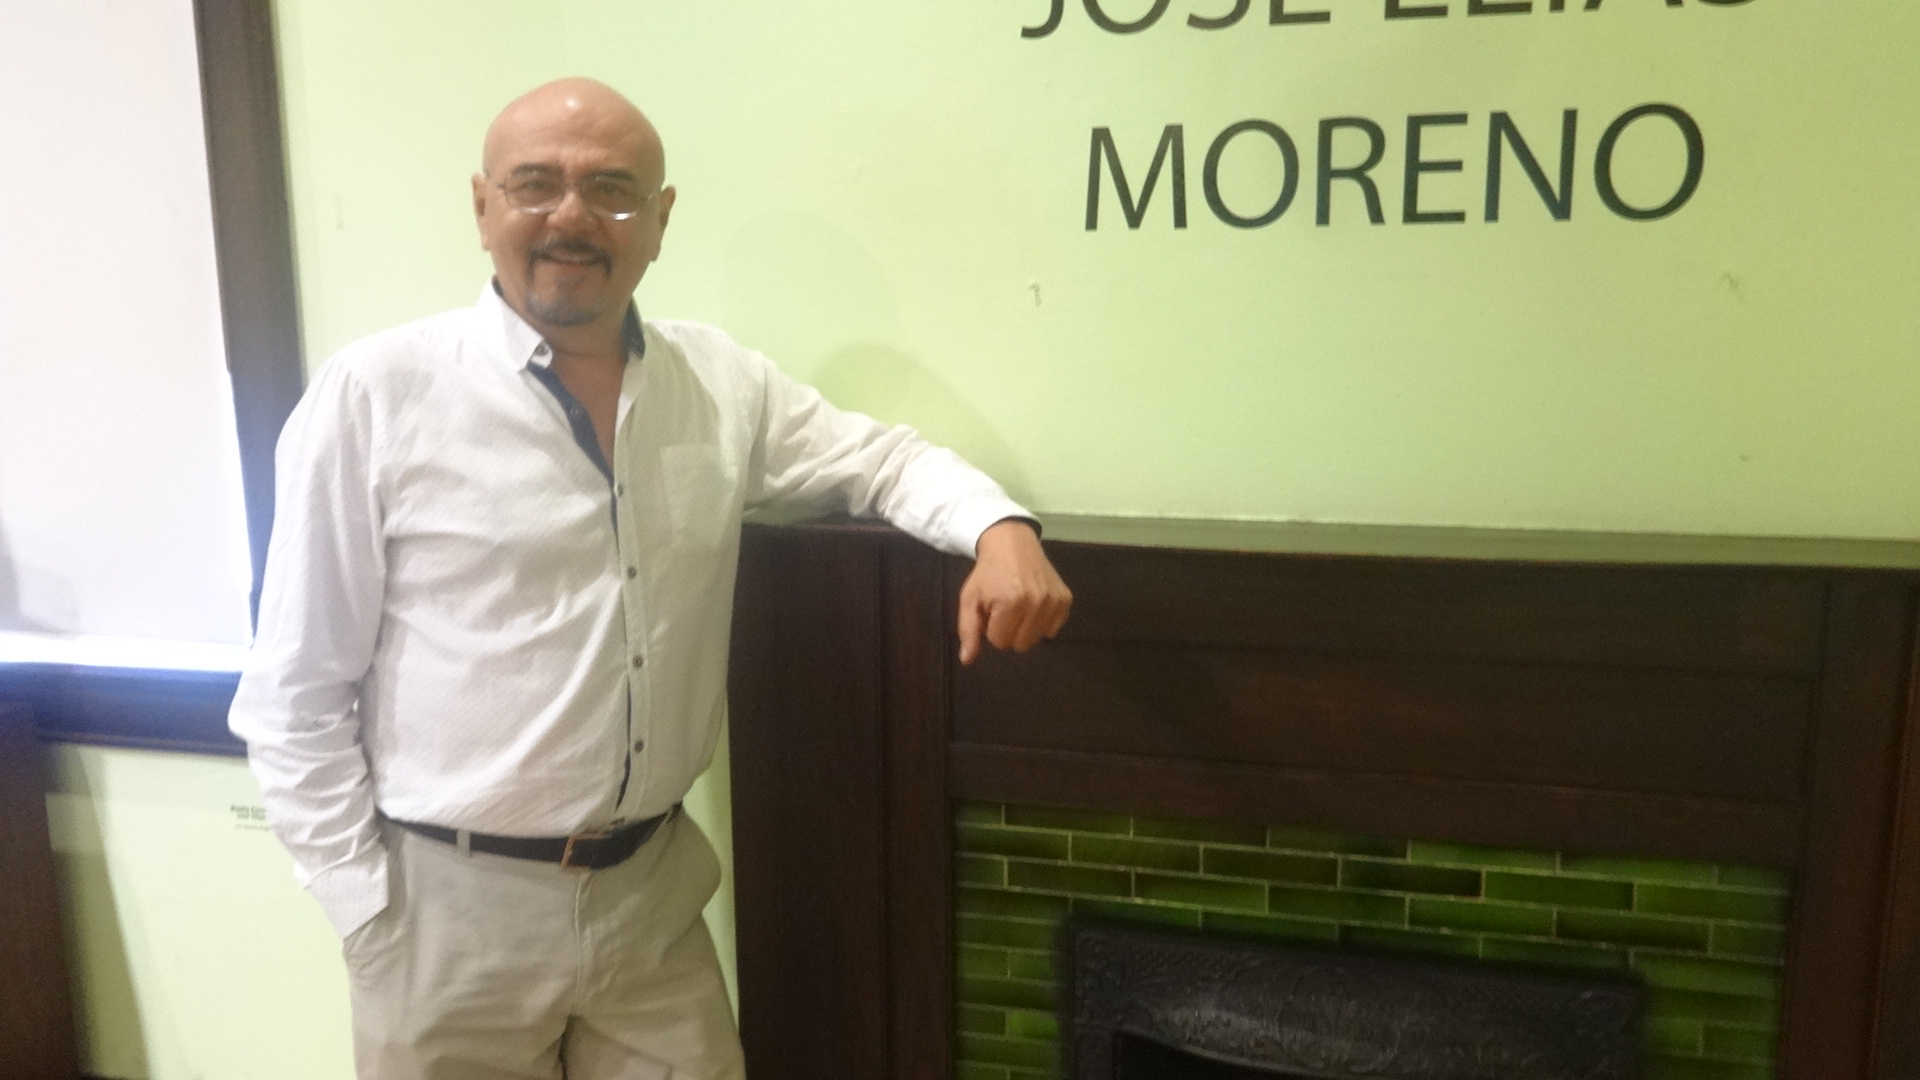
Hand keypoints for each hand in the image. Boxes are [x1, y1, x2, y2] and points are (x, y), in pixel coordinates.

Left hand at [957, 519, 1072, 665]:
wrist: (1012, 543)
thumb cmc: (988, 572)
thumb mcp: (970, 598)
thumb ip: (968, 630)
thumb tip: (966, 661)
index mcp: (1010, 603)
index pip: (999, 641)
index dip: (991, 628)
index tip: (992, 610)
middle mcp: (1036, 603)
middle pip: (1020, 644)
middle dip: (1009, 631)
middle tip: (1005, 609)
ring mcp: (1053, 601)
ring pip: (1037, 638)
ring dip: (1025, 627)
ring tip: (1019, 605)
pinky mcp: (1065, 599)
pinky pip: (1053, 629)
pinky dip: (1042, 622)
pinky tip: (1035, 604)